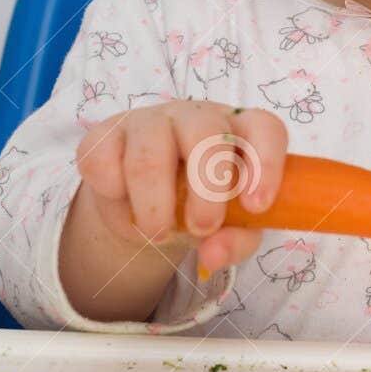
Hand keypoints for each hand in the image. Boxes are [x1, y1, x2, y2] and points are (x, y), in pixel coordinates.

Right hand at [74, 100, 288, 275]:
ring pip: (150, 153)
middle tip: (201, 228)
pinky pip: (104, 159)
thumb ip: (234, 240)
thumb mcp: (229, 228)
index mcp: (239, 130)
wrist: (143, 206)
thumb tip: (213, 255)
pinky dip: (113, 191)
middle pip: (206, 134)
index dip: (266, 163)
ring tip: (158, 232)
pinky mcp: (105, 134)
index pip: (264, 128)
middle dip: (206, 190)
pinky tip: (123, 199)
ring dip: (154, 204)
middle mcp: (197, 116)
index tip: (256, 206)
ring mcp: (149, 120)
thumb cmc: (199, 207)